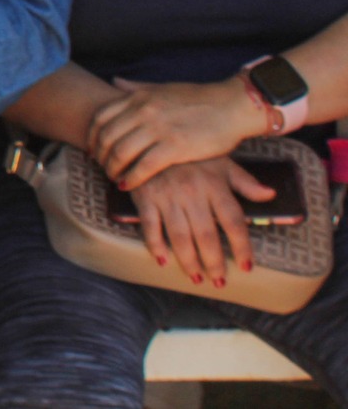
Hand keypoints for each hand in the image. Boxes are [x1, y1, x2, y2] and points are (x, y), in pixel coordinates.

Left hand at [89, 77, 266, 191]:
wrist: (232, 106)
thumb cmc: (199, 99)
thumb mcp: (163, 88)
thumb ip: (137, 87)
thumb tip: (115, 82)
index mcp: (139, 97)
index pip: (101, 118)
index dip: (92, 136)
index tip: (94, 149)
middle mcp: (143, 111)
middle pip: (106, 137)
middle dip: (100, 156)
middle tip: (102, 168)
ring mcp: (158, 128)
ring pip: (120, 153)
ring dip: (113, 170)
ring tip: (115, 178)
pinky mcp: (174, 147)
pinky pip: (143, 166)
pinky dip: (131, 178)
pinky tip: (129, 185)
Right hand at [130, 157, 277, 287]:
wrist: (151, 136)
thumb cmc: (190, 153)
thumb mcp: (221, 161)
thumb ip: (245, 182)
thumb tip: (271, 195)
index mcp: (214, 184)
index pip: (233, 221)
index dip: (241, 247)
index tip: (246, 266)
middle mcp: (192, 192)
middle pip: (206, 234)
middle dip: (214, 262)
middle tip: (219, 281)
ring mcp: (167, 195)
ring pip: (179, 235)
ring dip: (188, 260)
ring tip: (197, 277)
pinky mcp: (144, 197)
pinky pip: (150, 226)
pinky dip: (155, 245)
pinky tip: (163, 260)